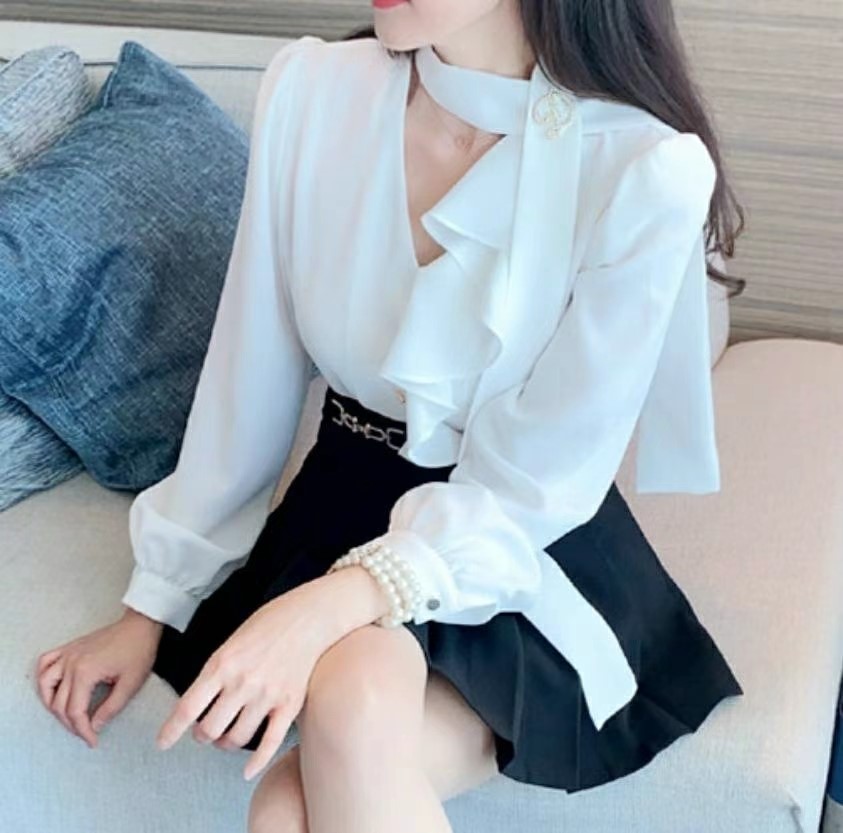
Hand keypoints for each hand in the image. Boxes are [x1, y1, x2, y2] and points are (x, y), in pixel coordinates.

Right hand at [35, 609, 163, 747]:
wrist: (141, 625)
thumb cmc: (139, 650)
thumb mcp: (130, 684)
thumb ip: (111, 708)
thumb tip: (95, 726)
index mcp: (85, 673)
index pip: (75, 711)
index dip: (83, 730)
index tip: (93, 740)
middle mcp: (71, 663)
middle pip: (58, 703)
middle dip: (70, 723)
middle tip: (85, 732)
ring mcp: (68, 654)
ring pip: (44, 684)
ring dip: (51, 703)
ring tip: (65, 715)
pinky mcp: (70, 647)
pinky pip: (45, 662)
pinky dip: (44, 677)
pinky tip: (52, 687)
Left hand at [154, 581, 335, 781]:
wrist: (311, 616)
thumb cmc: (271, 622)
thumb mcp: (233, 639)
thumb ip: (217, 670)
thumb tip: (202, 701)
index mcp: (223, 664)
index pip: (188, 708)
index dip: (171, 730)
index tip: (163, 743)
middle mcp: (242, 682)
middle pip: (209, 729)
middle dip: (202, 735)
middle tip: (204, 732)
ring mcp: (268, 695)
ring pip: (236, 738)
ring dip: (225, 744)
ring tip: (226, 738)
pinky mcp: (290, 704)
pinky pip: (269, 743)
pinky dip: (256, 762)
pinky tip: (247, 771)